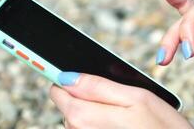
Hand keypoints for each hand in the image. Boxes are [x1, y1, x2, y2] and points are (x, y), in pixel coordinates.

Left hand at [50, 72, 192, 128]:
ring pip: (79, 118)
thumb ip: (98, 87)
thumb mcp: (135, 98)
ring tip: (122, 112)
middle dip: (86, 94)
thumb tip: (66, 77)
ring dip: (95, 109)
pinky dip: (99, 122)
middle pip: (69, 104)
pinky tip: (120, 123)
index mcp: (83, 117)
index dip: (65, 77)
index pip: (58, 90)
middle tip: (115, 94)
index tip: (70, 70)